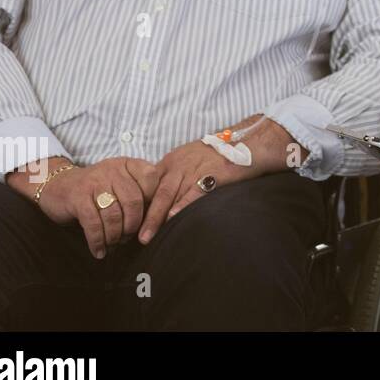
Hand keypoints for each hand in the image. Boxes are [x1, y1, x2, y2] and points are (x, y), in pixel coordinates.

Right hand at [35, 157, 159, 258]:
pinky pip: (94, 224)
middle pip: (134, 202)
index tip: (148, 221)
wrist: (57, 186)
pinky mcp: (78, 197)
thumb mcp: (120, 182)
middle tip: (129, 238)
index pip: (152, 180)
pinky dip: (98, 241)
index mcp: (128, 164)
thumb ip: (139, 192)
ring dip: (116, 236)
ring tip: (114, 245)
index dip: (153, 204)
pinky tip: (99, 251)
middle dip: (133, 226)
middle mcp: (113, 169)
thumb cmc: (97, 190)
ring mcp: (95, 182)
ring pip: (114, 215)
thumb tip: (157, 219)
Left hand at [138, 140, 256, 243]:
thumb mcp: (190, 159)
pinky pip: (192, 193)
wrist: (245, 143)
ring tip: (149, 236)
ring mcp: (193, 170)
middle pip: (157, 193)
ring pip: (169, 195)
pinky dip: (182, 206)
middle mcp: (178, 165)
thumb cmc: (218, 155)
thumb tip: (164, 200)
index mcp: (171, 161)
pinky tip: (173, 218)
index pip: (150, 185)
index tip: (134, 224)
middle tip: (138, 236)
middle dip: (146, 217)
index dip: (142, 206)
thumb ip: (176, 175)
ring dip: (158, 217)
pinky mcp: (210, 175)